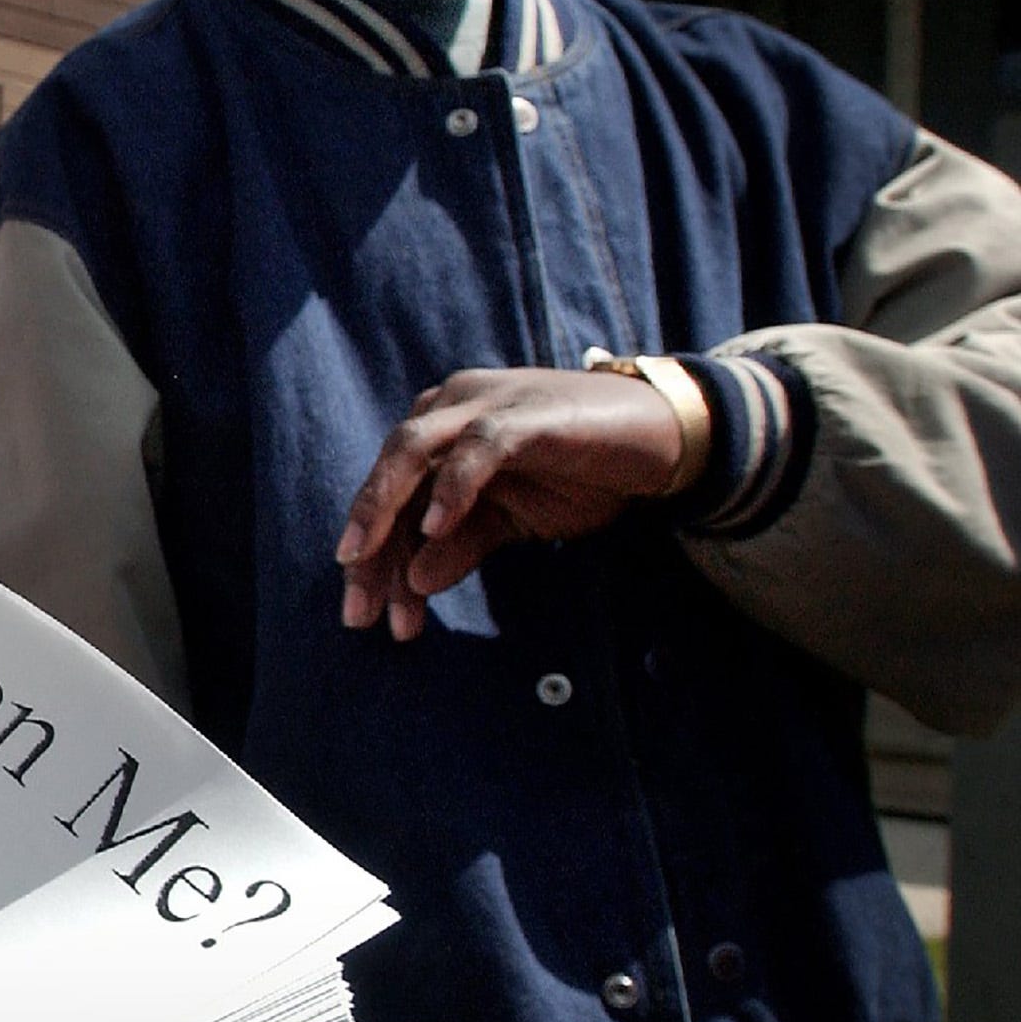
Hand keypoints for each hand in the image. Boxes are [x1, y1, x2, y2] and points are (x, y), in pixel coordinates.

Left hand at [337, 367, 689, 638]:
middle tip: (359, 613)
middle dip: (369, 549)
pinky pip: (477, 447)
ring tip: (368, 568)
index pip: (391, 499)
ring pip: (411, 454)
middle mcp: (450, 408)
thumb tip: (416, 582)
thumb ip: (461, 544)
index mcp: (439, 433)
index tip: (365, 617)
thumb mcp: (512, 520)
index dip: (374, 561)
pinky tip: (435, 528)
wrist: (662, 438)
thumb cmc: (582, 473)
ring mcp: (485, 404)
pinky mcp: (525, 413)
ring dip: (385, 514)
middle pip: (389, 478)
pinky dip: (451, 486)